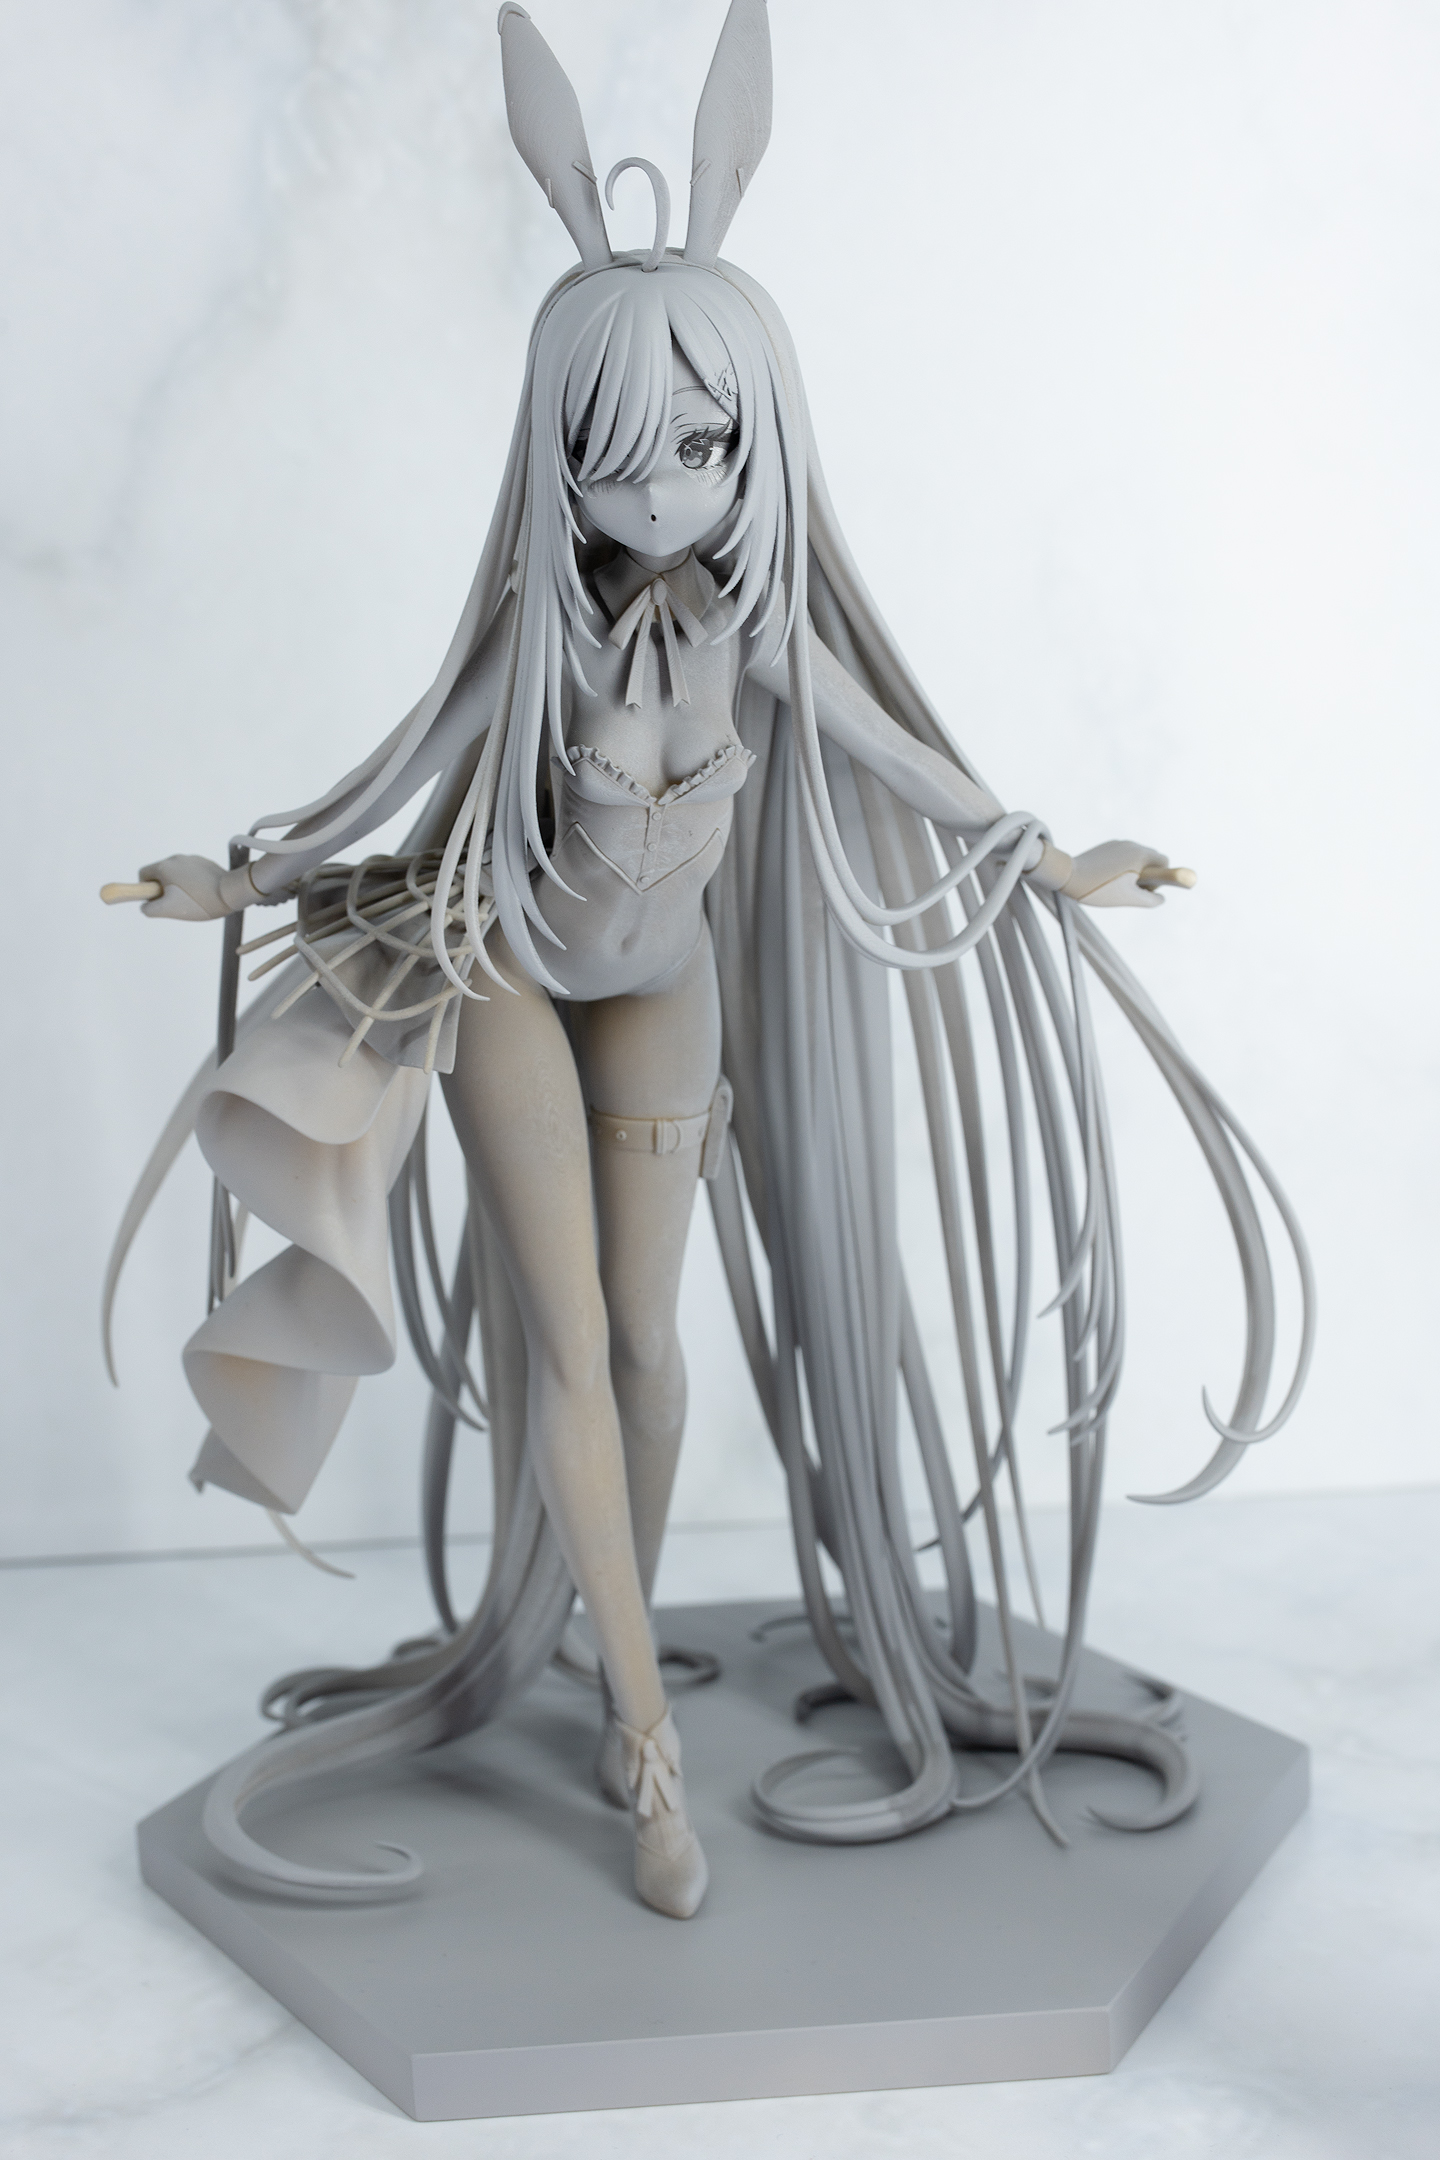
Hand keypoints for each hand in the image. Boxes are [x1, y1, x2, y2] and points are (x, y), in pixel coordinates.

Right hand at [135, 854, 255, 919]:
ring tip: (192, 899)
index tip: (159, 900)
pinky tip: (203, 893)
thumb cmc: (198, 901)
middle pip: (160, 874)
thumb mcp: (168, 909)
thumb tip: (145, 906)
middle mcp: (176, 858)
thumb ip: (149, 909)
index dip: (146, 890)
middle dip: (164, 889)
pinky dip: (192, 883)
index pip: (143, 874)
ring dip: (178, 886)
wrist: (231, 892)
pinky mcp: (205, 863)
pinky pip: (191, 873)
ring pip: (176, 874)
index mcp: (164, 866)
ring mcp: (192, 859)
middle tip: (177, 903)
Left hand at [1062, 840, 1195, 910]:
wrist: (1069, 876)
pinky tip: (1108, 878)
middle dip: (1148, 874)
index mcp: (1140, 855)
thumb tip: (1161, 898)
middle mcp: (1132, 845)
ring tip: (1117, 885)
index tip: (1145, 888)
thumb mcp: (1129, 899)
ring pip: (1137, 856)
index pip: (1164, 862)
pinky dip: (1123, 866)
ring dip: (1135, 870)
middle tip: (1131, 889)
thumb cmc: (1100, 889)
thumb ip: (1151, 900)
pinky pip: (1123, 855)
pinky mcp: (1107, 846)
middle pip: (1151, 858)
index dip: (1161, 878)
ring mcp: (1118, 844)